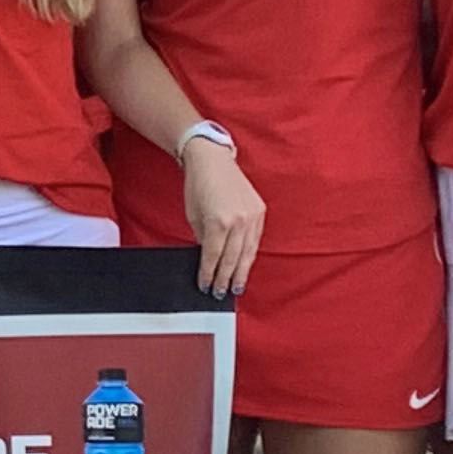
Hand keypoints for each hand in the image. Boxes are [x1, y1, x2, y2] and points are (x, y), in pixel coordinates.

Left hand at [180, 140, 265, 297]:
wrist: (212, 160)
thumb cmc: (198, 186)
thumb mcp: (193, 216)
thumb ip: (202, 238)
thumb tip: (209, 259)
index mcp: (218, 222)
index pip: (213, 257)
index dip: (208, 274)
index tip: (205, 287)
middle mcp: (238, 221)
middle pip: (232, 259)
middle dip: (225, 279)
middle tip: (221, 294)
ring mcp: (252, 216)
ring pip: (248, 252)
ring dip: (241, 272)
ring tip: (236, 287)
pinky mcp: (259, 211)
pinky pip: (255, 239)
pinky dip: (250, 254)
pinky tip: (245, 265)